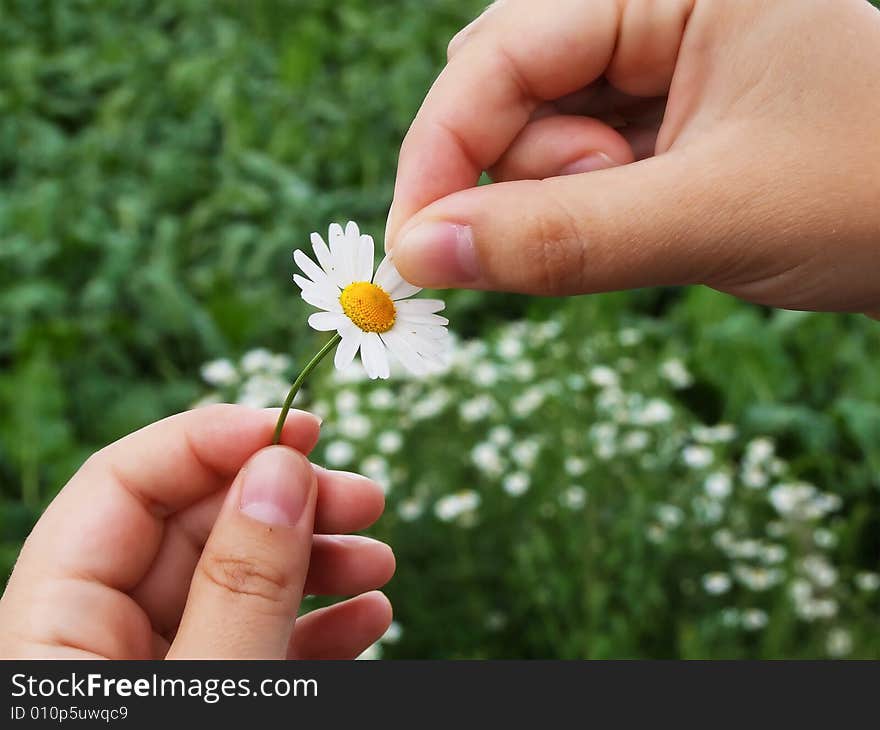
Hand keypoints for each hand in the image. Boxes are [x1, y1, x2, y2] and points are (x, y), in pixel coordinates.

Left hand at [0, 405, 394, 658]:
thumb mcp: (208, 687)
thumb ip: (239, 585)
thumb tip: (281, 470)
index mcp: (50, 630)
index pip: (120, 486)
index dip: (212, 440)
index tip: (301, 430)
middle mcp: (95, 641)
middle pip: (194, 528)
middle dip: (288, 504)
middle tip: (364, 498)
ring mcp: (152, 671)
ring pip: (235, 584)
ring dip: (317, 563)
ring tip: (379, 560)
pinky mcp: (200, 698)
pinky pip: (256, 644)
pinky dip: (316, 626)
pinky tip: (368, 615)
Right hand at [386, 0, 879, 314]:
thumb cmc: (879, 194)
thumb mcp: (713, 214)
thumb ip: (562, 238)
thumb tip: (422, 256)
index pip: (499, 55)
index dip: (441, 154)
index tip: (414, 252)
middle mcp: (652, 7)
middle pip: (505, 88)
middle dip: (514, 177)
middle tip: (579, 234)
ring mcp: (655, 64)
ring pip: (536, 134)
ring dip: (561, 200)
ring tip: (658, 221)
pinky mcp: (658, 120)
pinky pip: (578, 165)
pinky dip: (586, 211)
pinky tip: (650, 220)